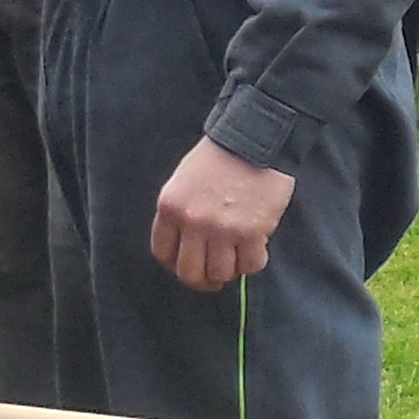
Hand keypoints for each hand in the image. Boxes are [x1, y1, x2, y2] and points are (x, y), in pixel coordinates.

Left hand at [150, 137, 294, 291]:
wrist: (253, 138)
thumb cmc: (219, 156)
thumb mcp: (183, 180)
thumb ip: (180, 213)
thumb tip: (187, 247)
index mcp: (171, 207)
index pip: (163, 253)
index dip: (176, 264)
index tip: (187, 264)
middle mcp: (193, 221)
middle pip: (190, 273)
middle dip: (201, 280)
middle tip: (212, 278)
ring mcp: (223, 229)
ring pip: (221, 274)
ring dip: (229, 271)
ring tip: (235, 259)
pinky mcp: (252, 231)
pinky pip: (251, 265)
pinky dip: (253, 262)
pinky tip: (255, 249)